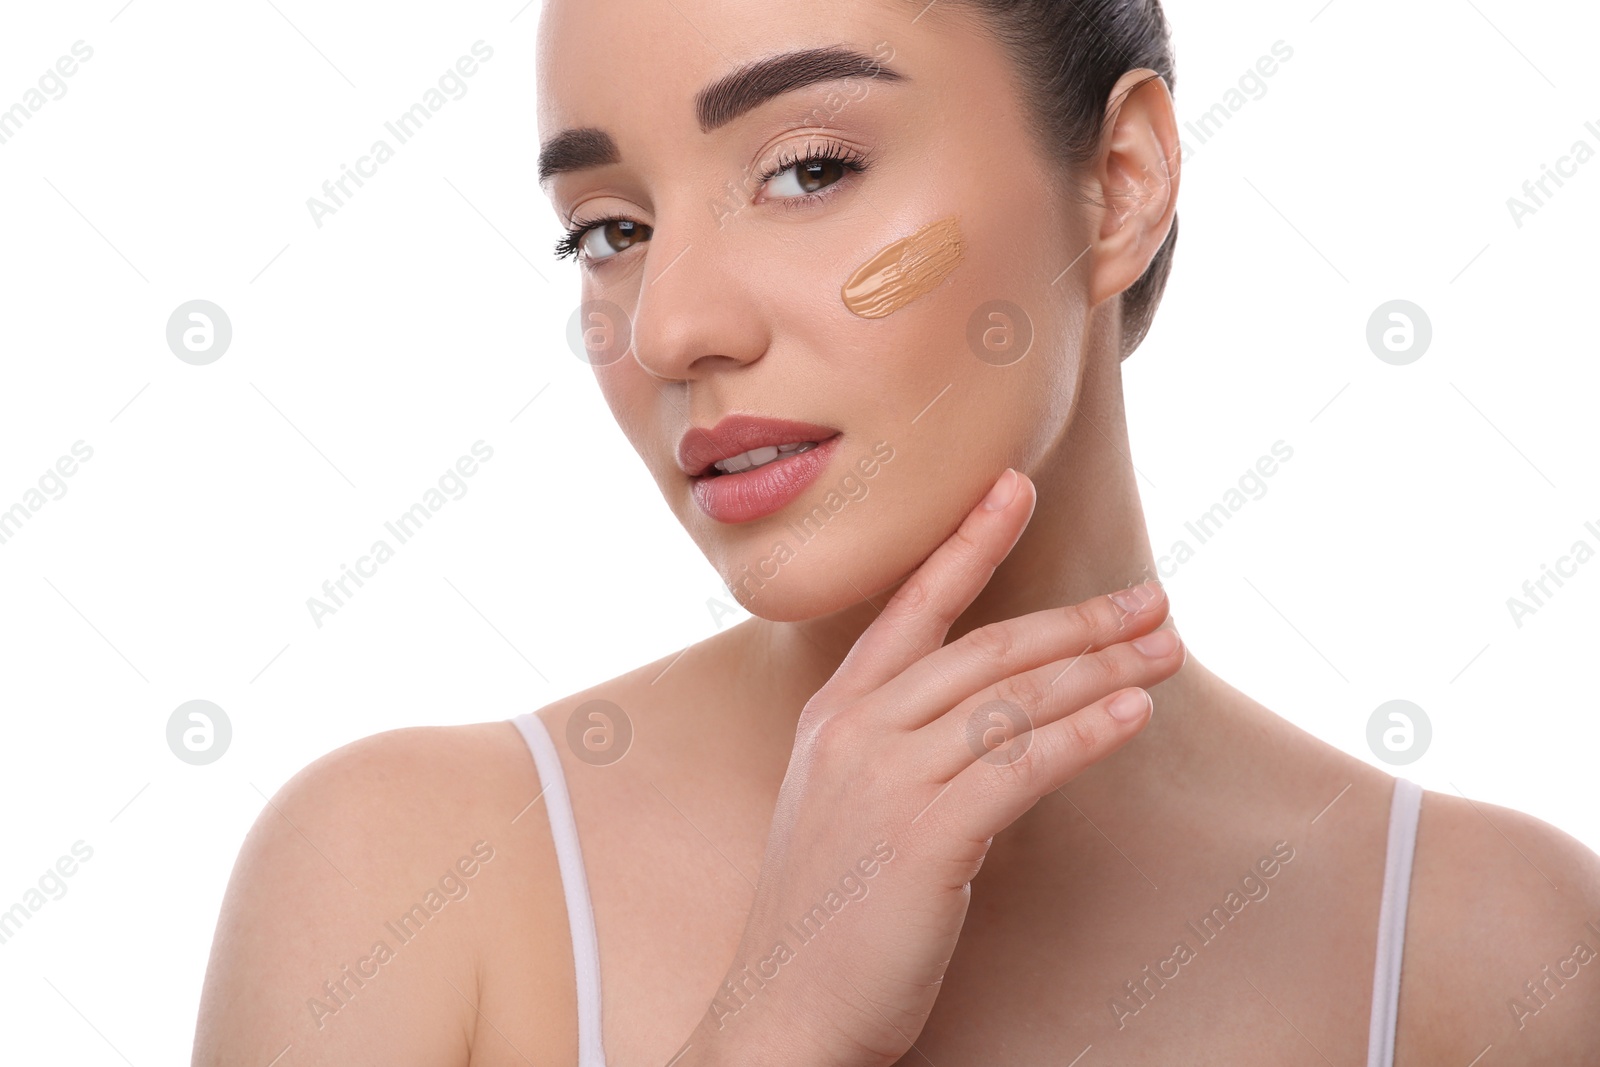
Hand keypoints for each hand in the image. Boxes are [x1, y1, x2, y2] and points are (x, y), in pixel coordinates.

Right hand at [680, 468, 1183, 1065]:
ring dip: (1101, 670)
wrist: (784, 1009)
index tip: (1015, 487)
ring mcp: (886, 779)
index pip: (913, 605)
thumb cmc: (825, 913)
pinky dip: (1082, 736)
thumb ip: (903, 748)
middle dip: (1079, 620)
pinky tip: (1130, 718)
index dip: (970, 542)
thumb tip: (994, 722)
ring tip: (1164, 651)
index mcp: (835, 713)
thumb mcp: (844, 803)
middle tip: (1151, 600)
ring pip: (1013, 699)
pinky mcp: (924, 836)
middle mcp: (857, 729)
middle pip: (987, 648)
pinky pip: (1020, 767)